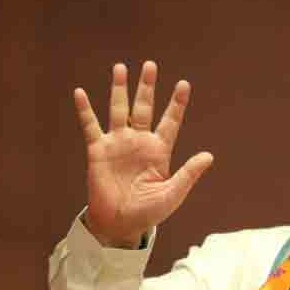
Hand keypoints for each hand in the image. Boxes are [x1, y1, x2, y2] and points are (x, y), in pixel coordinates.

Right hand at [73, 61, 213, 246]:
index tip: (183, 84)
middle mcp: (139, 142)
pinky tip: (80, 93)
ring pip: (119, 110)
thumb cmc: (148, 212)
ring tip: (120, 67)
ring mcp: (118, 144)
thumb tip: (209, 156)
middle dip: (147, 87)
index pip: (170, 121)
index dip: (177, 104)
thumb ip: (188, 174)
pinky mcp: (98, 151)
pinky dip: (85, 110)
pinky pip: (91, 126)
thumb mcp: (172, 194)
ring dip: (119, 89)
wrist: (120, 224)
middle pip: (144, 108)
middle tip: (150, 65)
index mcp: (159, 151)